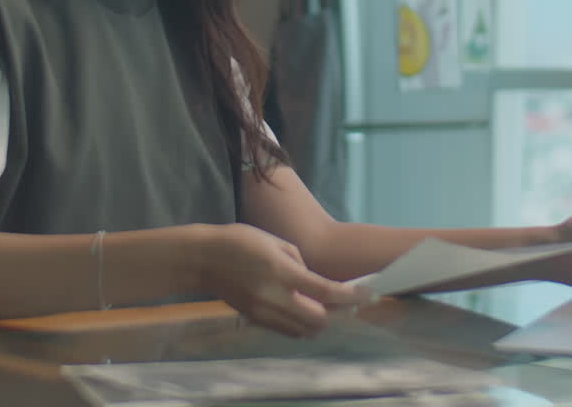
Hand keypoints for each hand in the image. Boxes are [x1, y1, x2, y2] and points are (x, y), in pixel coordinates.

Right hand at [199, 224, 365, 337]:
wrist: (204, 259)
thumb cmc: (240, 241)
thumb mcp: (276, 242)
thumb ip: (299, 263)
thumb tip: (314, 281)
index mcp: (282, 272)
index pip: (326, 292)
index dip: (350, 296)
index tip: (367, 294)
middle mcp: (274, 297)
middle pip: (318, 320)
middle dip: (336, 314)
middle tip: (346, 302)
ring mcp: (263, 312)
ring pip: (303, 331)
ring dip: (319, 321)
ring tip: (326, 308)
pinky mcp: (255, 319)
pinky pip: (286, 330)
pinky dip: (300, 324)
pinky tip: (303, 309)